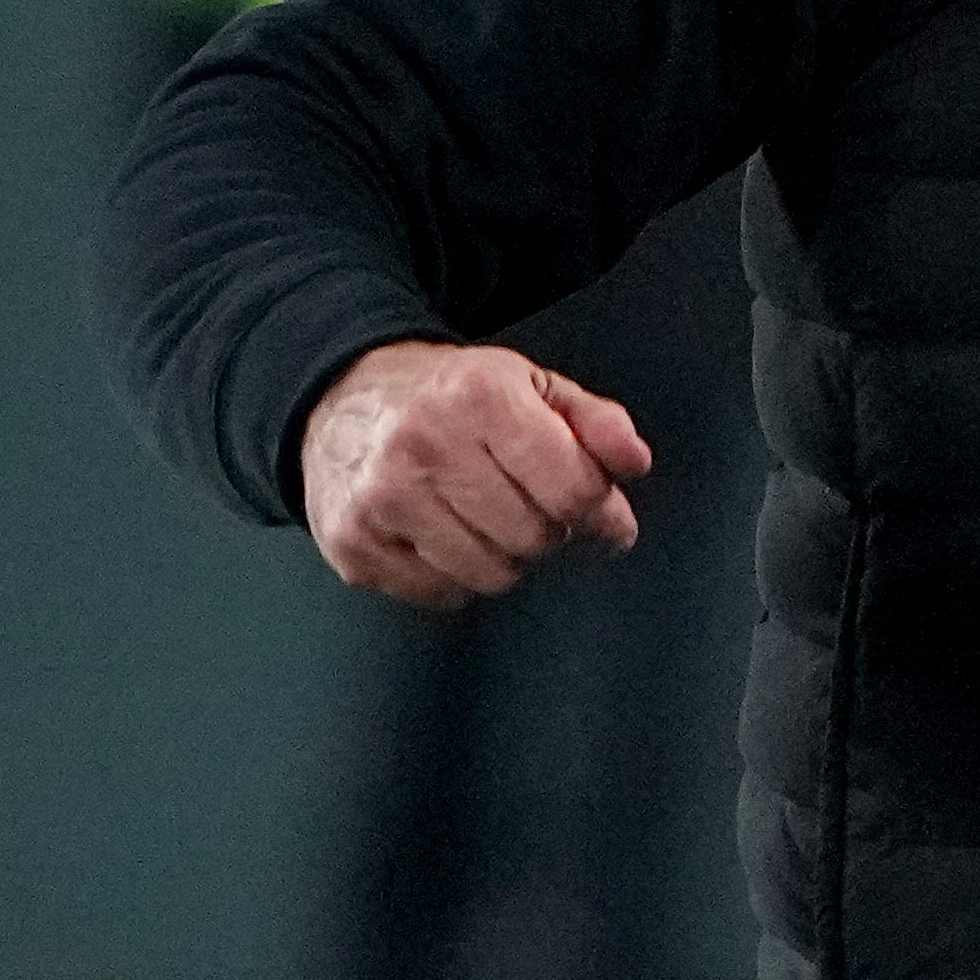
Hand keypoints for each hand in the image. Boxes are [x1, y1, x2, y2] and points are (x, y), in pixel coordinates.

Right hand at [300, 340, 651, 610]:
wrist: (346, 396)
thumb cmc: (453, 396)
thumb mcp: (532, 385)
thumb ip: (596, 421)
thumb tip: (633, 461)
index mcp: (481, 397)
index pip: (572, 488)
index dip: (604, 512)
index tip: (608, 518)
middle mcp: (425, 446)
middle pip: (534, 536)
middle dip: (551, 530)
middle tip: (535, 508)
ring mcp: (382, 499)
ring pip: (490, 575)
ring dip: (505, 557)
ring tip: (489, 517)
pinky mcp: (352, 544)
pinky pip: (440, 594)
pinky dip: (457, 576)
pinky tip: (447, 534)